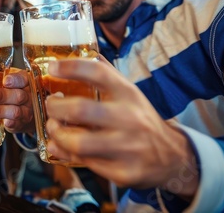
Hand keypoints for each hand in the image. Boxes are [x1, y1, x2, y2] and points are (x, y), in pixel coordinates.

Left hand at [0, 68, 34, 133]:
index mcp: (26, 83)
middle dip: (0, 95)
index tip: (5, 81)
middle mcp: (28, 97)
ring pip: (15, 111)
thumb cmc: (14, 92)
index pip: (23, 79)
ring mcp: (26, 111)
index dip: (15, 80)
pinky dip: (9, 123)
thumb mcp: (10, 82)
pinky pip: (16, 124)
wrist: (29, 112)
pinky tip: (2, 122)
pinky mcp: (21, 124)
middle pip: (18, 96)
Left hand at [45, 59, 198, 197]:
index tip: (52, 67)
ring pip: (78, 142)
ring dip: (56, 133)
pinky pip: (84, 162)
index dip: (71, 68)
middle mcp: (129, 119)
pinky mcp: (123, 172)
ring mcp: (127, 147)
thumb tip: (79, 51)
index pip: (98, 73)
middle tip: (50, 105)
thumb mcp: (129, 93)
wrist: (173, 157)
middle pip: (80, 110)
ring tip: (52, 127)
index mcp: (129, 94)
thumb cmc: (139, 118)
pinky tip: (59, 145)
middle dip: (55, 107)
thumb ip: (106, 75)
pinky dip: (64, 152)